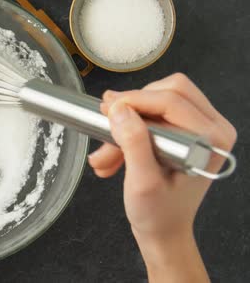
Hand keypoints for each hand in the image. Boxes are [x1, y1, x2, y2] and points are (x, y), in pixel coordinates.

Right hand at [88, 73, 235, 281]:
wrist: (163, 229)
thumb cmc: (158, 213)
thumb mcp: (142, 182)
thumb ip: (133, 143)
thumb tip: (119, 109)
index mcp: (211, 139)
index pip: (171, 99)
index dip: (134, 100)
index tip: (106, 109)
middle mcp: (213, 128)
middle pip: (168, 90)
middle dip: (131, 109)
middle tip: (106, 126)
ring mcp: (201, 127)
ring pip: (158, 98)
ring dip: (126, 122)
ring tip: (106, 154)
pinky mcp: (186, 129)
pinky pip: (155, 111)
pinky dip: (129, 128)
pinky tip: (113, 154)